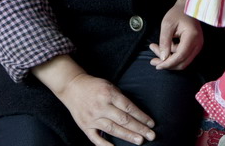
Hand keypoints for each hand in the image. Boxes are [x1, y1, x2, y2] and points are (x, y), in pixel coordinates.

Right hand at [33, 56, 154, 144]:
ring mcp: (92, 118)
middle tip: (151, 136)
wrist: (73, 87)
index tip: (151, 123)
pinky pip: (95, 138)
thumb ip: (120, 98)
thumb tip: (134, 113)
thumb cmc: (95, 86)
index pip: (129, 108)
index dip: (141, 116)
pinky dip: (105, 144)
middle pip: (123, 120)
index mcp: (109, 94)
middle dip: (139, 128)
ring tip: (140, 141)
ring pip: (113, 129)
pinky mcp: (84, 126)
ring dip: (127, 136)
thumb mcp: (110, 86)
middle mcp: (101, 107)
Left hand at [150, 0, 202, 69]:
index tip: (156, 64)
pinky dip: (173, 55)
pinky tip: (164, 48)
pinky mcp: (195, 46)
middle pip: (182, 62)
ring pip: (182, 61)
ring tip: (155, 48)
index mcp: (192, 36)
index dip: (168, 63)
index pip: (180, 56)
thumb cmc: (178, 13)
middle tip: (153, 60)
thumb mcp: (167, 24)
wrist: (187, 7)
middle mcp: (198, 43)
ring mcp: (198, 46)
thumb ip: (165, 42)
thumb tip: (163, 58)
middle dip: (167, 63)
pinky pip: (184, 57)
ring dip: (169, 59)